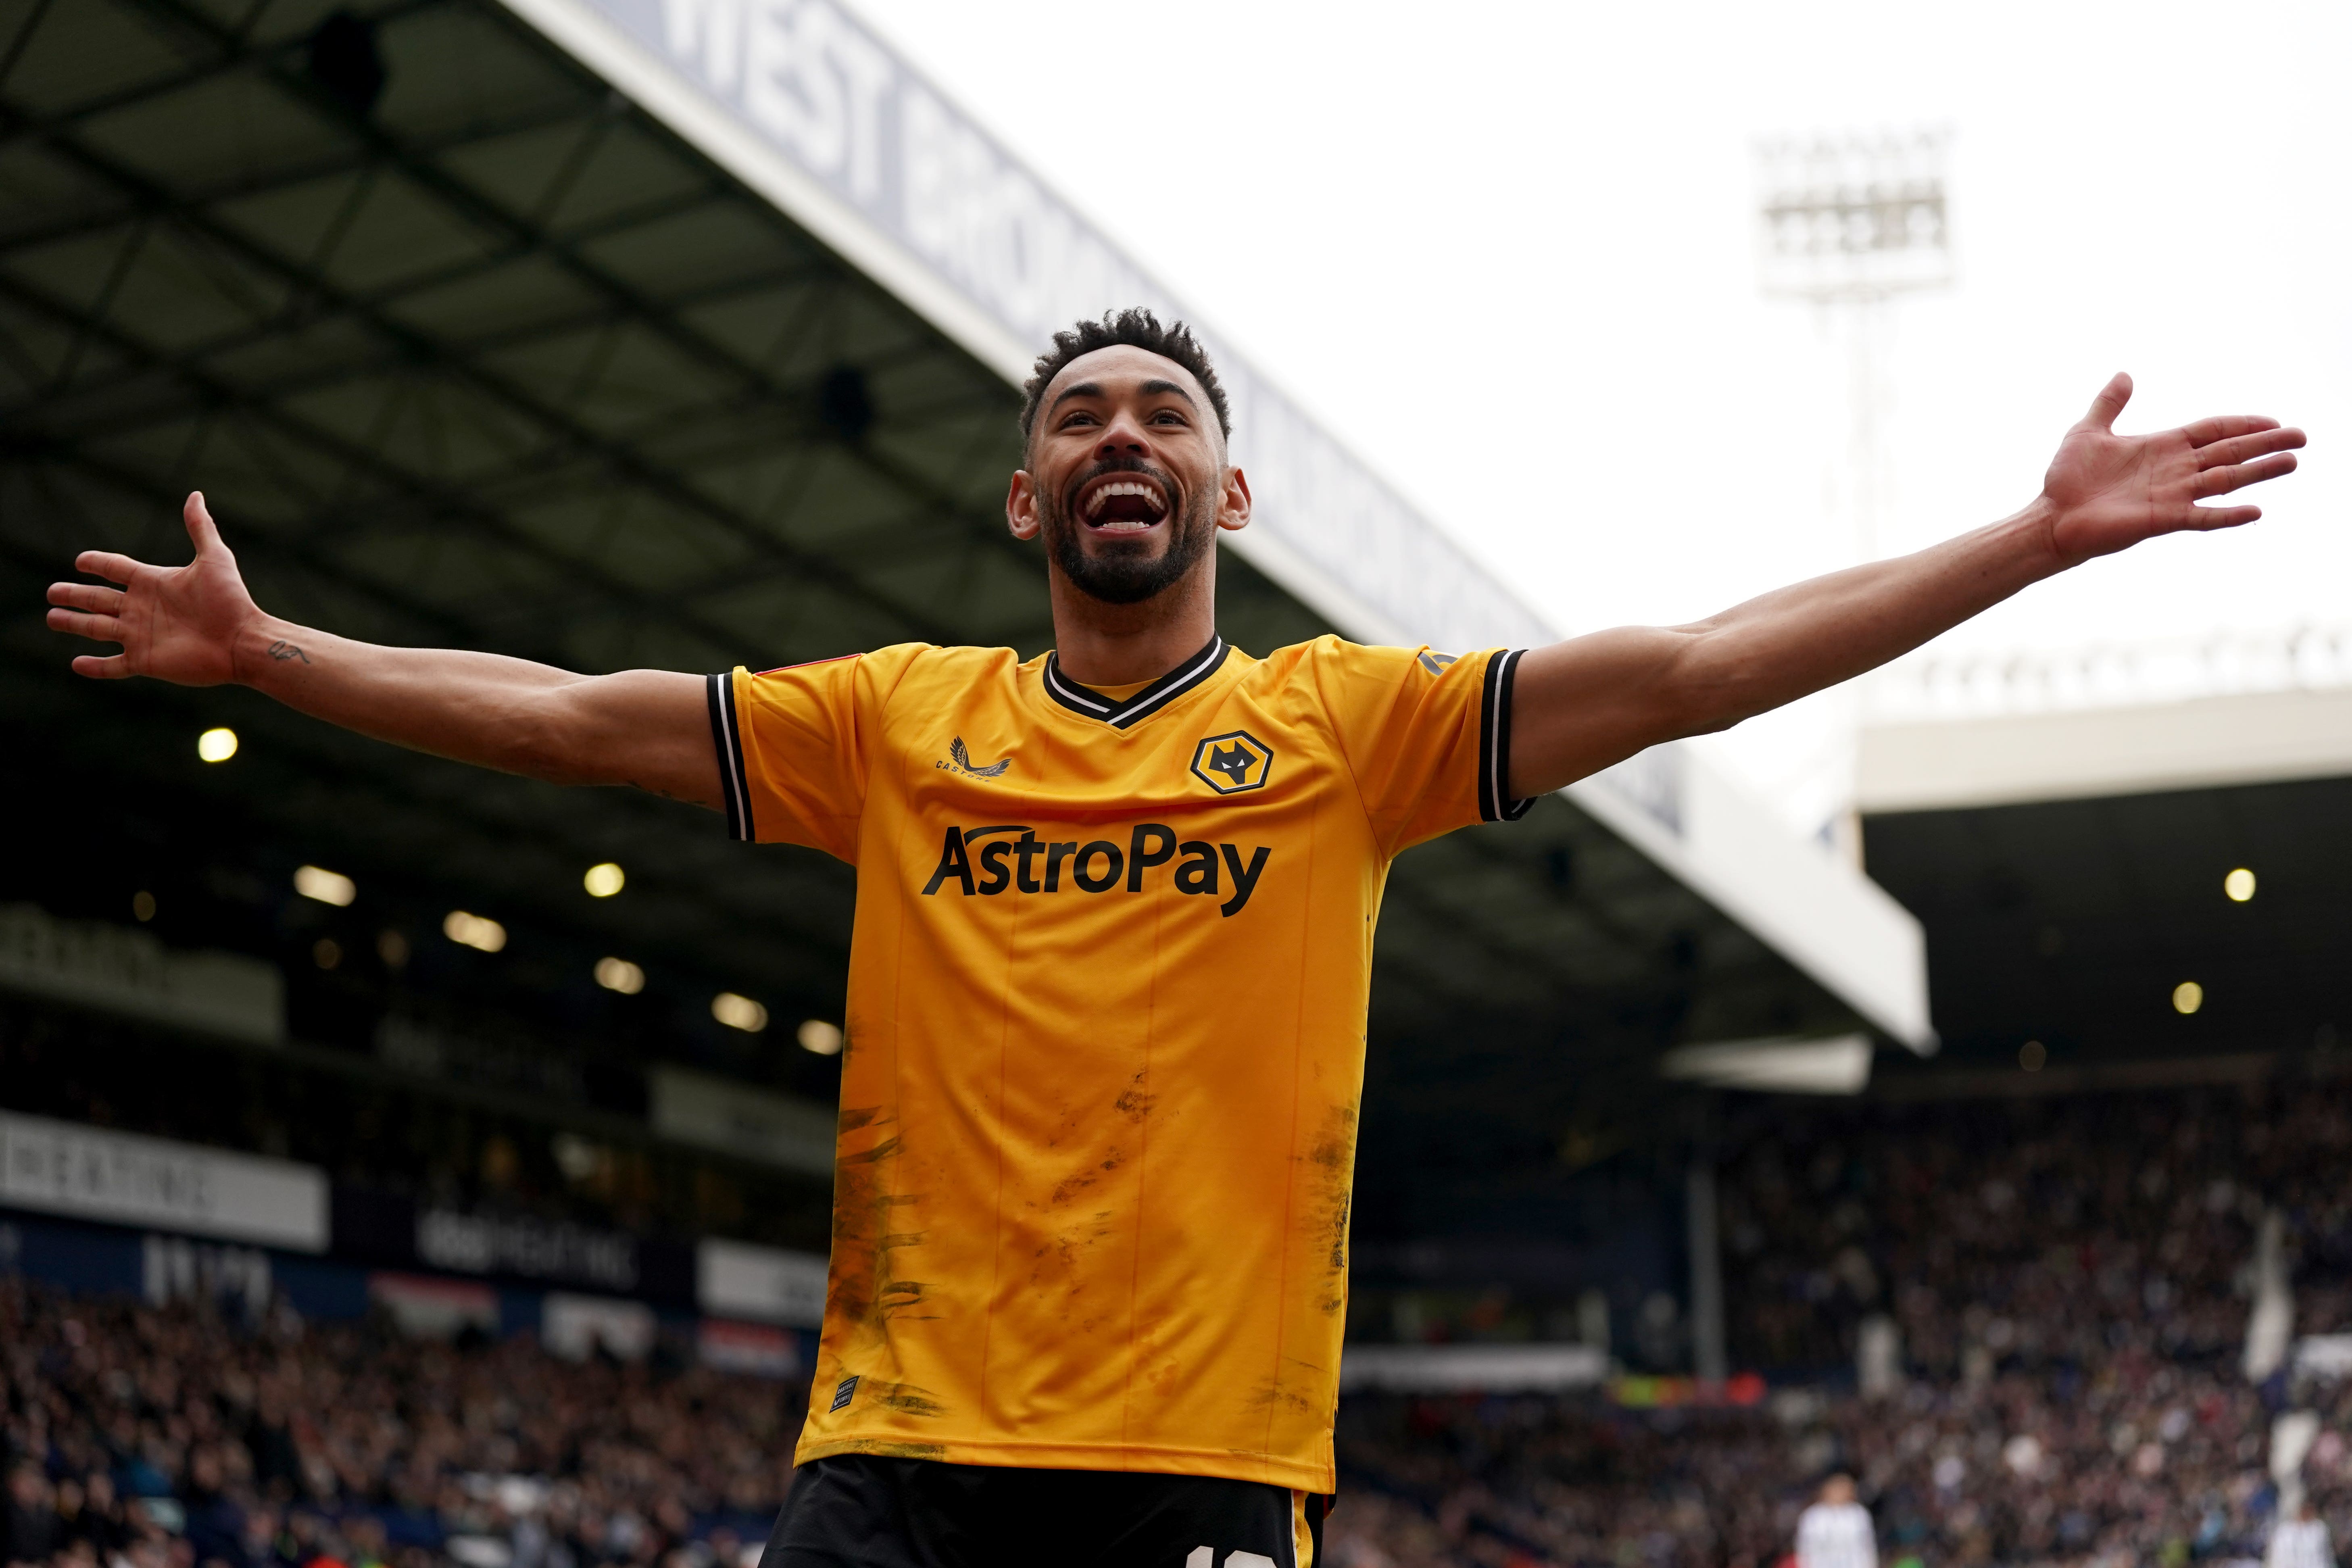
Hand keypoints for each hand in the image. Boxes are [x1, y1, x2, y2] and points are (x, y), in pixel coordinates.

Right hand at [47, 492, 262, 684]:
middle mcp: (142, 608)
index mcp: (153, 582)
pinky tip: (76, 664)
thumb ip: (200, 528)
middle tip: (52, 592)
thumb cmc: (231, 600)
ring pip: (97, 628)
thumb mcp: (215, 558)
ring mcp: (141, 636)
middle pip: (98, 599)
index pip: (116, 569)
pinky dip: (94, 667)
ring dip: (74, 623)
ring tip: (52, 618)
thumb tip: (195, 494)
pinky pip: (113, 665)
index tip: (81, 560)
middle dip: (74, 595)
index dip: (98, 564)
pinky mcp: (145, 661)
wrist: (242, 641)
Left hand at [2040, 373, 2303, 564]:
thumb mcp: (2088, 431)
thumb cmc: (2067, 479)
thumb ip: (2109, 403)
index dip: (2241, 424)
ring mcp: (2171, 496)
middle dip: (2264, 443)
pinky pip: (2202, 517)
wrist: (2050, 517)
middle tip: (2301, 437)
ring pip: (2224, 481)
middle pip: (2228, 452)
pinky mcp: (2161, 520)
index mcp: (2162, 447)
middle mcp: (2173, 470)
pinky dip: (2227, 515)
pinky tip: (2255, 511)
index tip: (2272, 420)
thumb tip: (2124, 374)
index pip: (2212, 431)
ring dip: (2258, 472)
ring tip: (2291, 462)